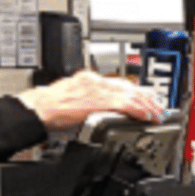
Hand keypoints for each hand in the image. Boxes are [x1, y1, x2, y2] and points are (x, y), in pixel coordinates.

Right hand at [16, 70, 164, 129]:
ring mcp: (97, 90)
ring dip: (146, 105)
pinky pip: (125, 105)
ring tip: (156, 113)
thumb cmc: (46, 108)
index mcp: (86, 79)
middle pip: (127, 86)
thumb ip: (86, 100)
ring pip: (130, 94)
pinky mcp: (98, 102)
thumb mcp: (69, 97)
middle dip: (145, 96)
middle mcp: (94, 81)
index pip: (116, 82)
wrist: (36, 109)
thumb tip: (95, 109)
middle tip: (158, 105)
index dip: (133, 90)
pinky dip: (139, 110)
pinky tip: (146, 116)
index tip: (144, 96)